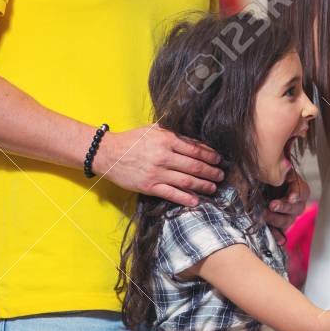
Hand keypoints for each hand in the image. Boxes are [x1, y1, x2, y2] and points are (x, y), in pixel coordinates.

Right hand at [94, 124, 222, 206]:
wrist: (107, 153)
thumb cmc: (132, 140)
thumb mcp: (153, 129)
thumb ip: (173, 133)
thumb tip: (194, 140)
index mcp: (166, 140)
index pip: (195, 149)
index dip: (210, 155)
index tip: (219, 159)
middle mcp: (163, 156)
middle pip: (194, 166)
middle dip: (211, 171)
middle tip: (221, 175)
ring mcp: (157, 173)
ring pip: (186, 181)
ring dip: (203, 185)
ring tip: (213, 188)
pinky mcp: (149, 186)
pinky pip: (171, 194)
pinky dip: (185, 198)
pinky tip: (196, 201)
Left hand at [265, 169, 309, 244]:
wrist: (259, 188)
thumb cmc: (269, 177)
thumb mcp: (275, 171)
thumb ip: (280, 170)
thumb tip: (285, 166)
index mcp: (299, 189)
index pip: (302, 192)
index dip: (297, 194)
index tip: (291, 198)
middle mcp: (297, 204)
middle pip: (295, 208)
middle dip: (283, 207)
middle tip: (272, 205)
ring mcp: (289, 216)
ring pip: (288, 221)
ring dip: (276, 219)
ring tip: (264, 215)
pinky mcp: (280, 226)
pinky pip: (281, 233)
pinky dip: (278, 236)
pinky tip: (277, 240)